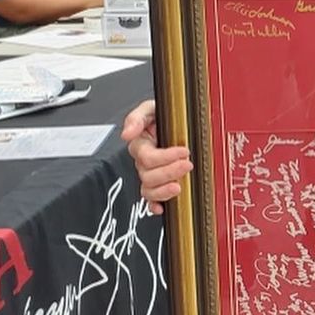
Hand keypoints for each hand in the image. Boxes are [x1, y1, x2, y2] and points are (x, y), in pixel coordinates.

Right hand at [121, 98, 191, 214]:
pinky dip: (155, 205)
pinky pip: (150, 200)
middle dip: (169, 171)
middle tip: (187, 164)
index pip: (147, 157)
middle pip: (148, 175)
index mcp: (141, 143)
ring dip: (164, 190)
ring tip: (180, 185)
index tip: (184, 150)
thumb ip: (137, 116)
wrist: (178, 120)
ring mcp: (149, 174)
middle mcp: (143, 161)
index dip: (166, 156)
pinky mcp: (158, 184)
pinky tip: (162, 207)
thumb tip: (127, 133)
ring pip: (148, 189)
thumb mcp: (151, 107)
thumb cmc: (165, 115)